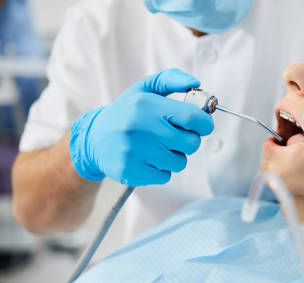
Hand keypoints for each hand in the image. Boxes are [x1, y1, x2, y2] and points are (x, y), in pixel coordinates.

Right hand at [69, 68, 213, 185]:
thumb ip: (171, 80)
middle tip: (173, 137)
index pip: (193, 118)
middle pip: (191, 144)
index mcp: (147, 105)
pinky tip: (146, 159)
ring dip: (174, 157)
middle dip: (188, 141)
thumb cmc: (127, 113)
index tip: (201, 125)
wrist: (93, 139)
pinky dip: (160, 170)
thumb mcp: (144, 90)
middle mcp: (140, 127)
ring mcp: (134, 151)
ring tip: (156, 147)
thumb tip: (196, 83)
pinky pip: (165, 176)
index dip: (204, 124)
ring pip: (179, 163)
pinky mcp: (130, 171)